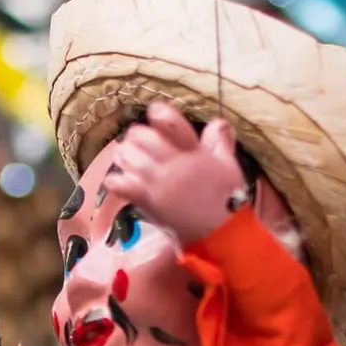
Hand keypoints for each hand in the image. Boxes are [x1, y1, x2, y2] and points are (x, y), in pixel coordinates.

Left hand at [105, 102, 248, 247]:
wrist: (219, 233)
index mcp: (194, 152)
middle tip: (136, 141)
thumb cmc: (227, 199)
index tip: (154, 111)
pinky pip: (120, 184)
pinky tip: (118, 180)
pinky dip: (115, 180)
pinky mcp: (147, 200)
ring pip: (128, 157)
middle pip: (142, 137)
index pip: (172, 124)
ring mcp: (158, 182)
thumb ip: (220, 142)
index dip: (159, 113)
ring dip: (124, 156)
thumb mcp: (229, 166)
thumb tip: (217, 122)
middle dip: (136, 136)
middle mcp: (173, 163)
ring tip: (126, 158)